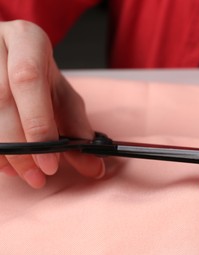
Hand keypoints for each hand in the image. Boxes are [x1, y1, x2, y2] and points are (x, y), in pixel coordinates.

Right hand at [0, 20, 103, 187]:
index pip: (28, 80)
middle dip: (20, 147)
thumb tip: (95, 166)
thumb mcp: (62, 94)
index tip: (50, 163)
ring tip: (21, 173)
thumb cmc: (37, 74)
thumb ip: (77, 127)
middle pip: (1, 99)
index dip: (38, 124)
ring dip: (2, 152)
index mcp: (27, 40)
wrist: (9, 54)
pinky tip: (4, 162)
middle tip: (37, 177)